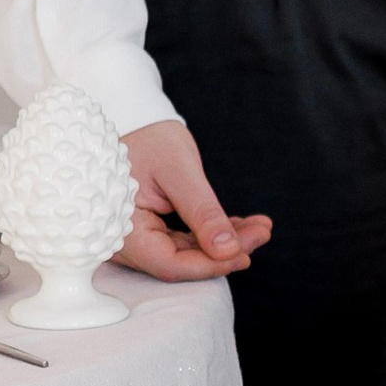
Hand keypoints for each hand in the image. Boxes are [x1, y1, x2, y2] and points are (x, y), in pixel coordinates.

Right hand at [118, 119, 272, 282]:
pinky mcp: (148, 230)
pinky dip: (209, 234)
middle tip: (262, 232)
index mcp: (123, 231)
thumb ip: (202, 212)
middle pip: (180, 261)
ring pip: (185, 253)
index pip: (170, 265)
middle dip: (225, 251)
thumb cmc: (147, 139)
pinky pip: (181, 241)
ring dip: (223, 243)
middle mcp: (124, 242)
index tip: (246, 254)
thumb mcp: (178, 171)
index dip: (211, 265)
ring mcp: (135, 238)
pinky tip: (239, 225)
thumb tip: (227, 250)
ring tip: (259, 227)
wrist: (131, 120)